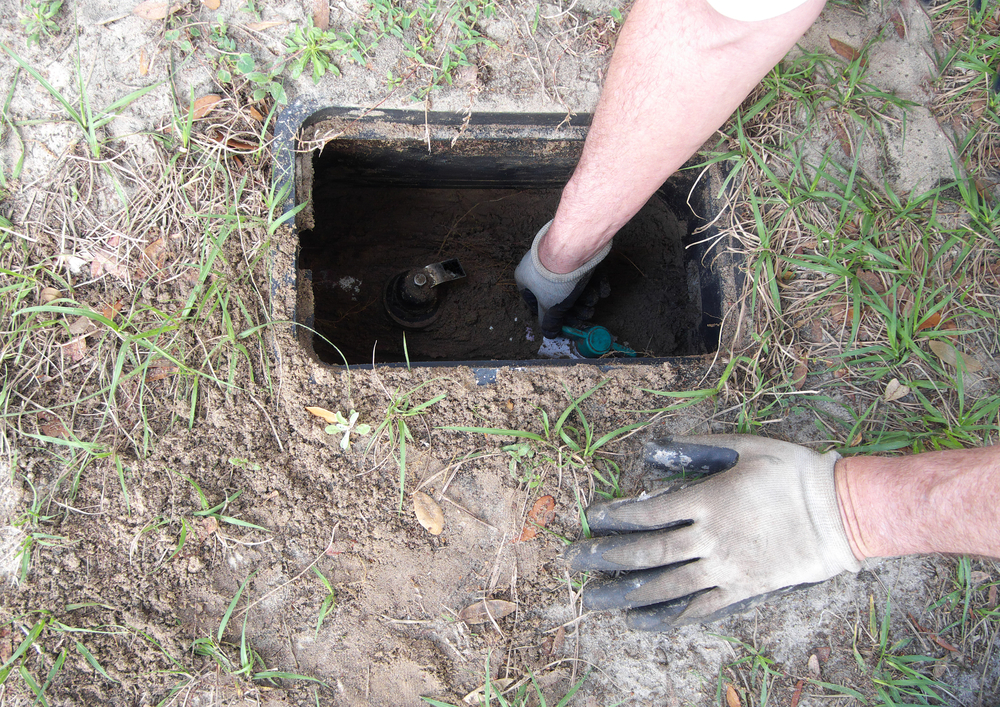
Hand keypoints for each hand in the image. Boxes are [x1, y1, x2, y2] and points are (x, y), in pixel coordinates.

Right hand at [514, 221, 610, 337]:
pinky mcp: (576, 250)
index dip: (551, 316)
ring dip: (585, 296)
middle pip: (558, 293)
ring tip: (594, 301)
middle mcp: (539, 266)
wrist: (573, 246)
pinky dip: (594, 282)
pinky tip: (603, 291)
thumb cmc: (555, 279)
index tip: (565, 323)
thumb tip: (548, 334)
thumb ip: (549, 321)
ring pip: (572, 282)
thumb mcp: (550, 307)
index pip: (535, 303)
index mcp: (526, 278)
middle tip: (586, 314)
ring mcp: (558, 256)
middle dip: (574, 307)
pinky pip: (584, 270)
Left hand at [565, 435, 860, 629]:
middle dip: (607, 557)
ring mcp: (726, 568)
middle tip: (575, 561)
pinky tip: (642, 621)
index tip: (590, 519)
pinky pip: (699, 608)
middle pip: (648, 551)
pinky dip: (668, 616)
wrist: (843, 513)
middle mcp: (711, 537)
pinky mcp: (743, 590)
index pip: (649, 512)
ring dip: (626, 593)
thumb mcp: (747, 445)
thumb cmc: (794, 472)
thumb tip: (655, 449)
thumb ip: (699, 447)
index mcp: (708, 500)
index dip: (616, 517)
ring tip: (595, 599)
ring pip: (666, 585)